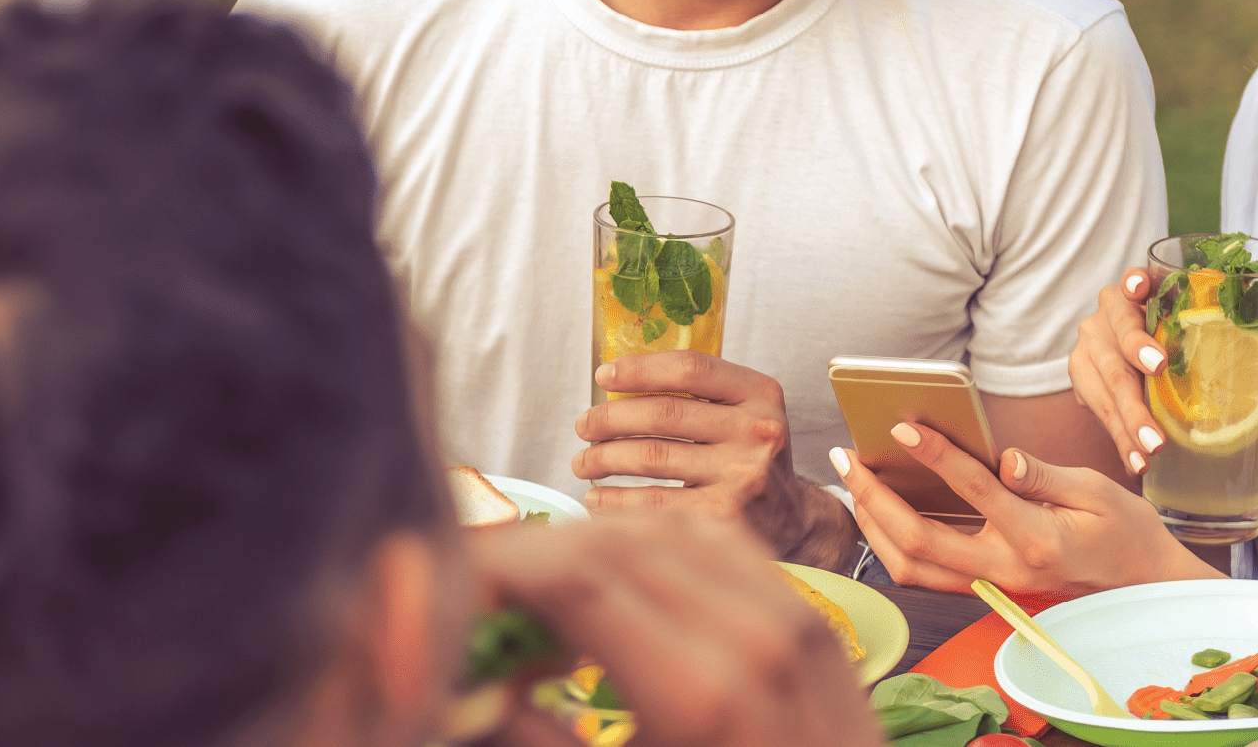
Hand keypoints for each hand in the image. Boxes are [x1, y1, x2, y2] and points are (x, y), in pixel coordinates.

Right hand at [471, 513, 879, 746]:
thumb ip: (541, 745)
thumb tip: (472, 690)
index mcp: (698, 696)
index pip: (573, 578)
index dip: (496, 567)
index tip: (445, 581)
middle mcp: (749, 638)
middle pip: (610, 546)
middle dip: (528, 552)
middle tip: (472, 579)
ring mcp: (792, 620)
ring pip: (663, 532)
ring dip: (586, 541)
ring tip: (531, 580)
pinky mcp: (812, 620)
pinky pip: (720, 545)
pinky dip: (655, 543)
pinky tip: (614, 571)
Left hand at [572, 352, 857, 567]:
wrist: (792, 520)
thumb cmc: (750, 458)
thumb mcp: (743, 412)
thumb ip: (698, 394)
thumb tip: (614, 383)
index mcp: (760, 394)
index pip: (689, 369)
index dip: (638, 369)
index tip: (602, 376)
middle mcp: (758, 432)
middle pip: (662, 414)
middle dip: (609, 418)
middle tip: (583, 426)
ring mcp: (743, 476)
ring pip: (652, 457)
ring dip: (603, 458)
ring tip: (583, 462)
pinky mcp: (725, 518)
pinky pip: (653, 503)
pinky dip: (615, 500)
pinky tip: (598, 497)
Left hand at [826, 423, 1217, 597]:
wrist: (1142, 586)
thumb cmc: (1124, 531)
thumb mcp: (1097, 490)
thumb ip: (1044, 474)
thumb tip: (1002, 456)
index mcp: (1037, 538)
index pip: (974, 491)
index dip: (935, 455)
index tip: (902, 427)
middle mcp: (1005, 570)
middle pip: (919, 543)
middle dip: (874, 499)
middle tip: (847, 459)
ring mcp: (992, 586)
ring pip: (912, 568)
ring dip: (873, 526)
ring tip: (854, 483)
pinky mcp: (985, 589)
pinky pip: (925, 575)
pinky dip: (892, 545)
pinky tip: (879, 511)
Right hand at [1069, 269, 1257, 474]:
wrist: (1146, 378)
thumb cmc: (1193, 354)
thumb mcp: (1223, 348)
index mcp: (1144, 296)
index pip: (1133, 280)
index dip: (1134, 281)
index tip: (1140, 288)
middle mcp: (1111, 316)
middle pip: (1117, 330)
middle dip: (1135, 352)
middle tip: (1159, 373)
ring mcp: (1092, 348)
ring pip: (1105, 378)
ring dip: (1128, 414)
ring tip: (1153, 447)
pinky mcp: (1083, 382)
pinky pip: (1098, 411)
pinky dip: (1120, 438)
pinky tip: (1137, 461)